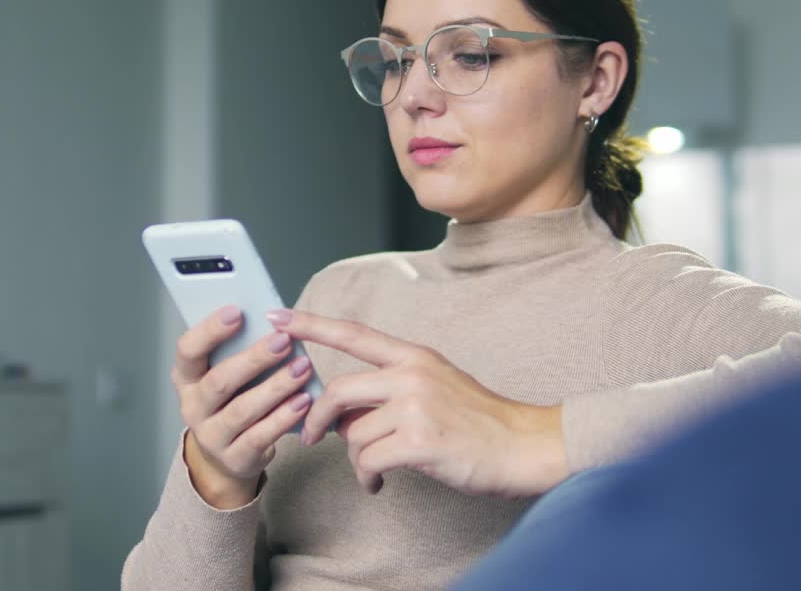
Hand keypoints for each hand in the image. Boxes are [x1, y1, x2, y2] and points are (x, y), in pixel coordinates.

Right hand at [173, 305, 315, 508]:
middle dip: (253, 359)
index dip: (210, 330)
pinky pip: (260, 436)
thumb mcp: (228, 375)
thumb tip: (273, 319)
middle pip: (219, 381)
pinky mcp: (234, 459)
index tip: (237, 311)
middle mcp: (192, 407)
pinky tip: (304, 401)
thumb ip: (239, 350)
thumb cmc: (233, 400)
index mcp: (186, 378)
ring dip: (275, 387)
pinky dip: (284, 417)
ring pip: (242, 410)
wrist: (228, 456)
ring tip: (302, 368)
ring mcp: (211, 436)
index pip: (187, 350)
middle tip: (283, 340)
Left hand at [267, 309, 567, 497]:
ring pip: (353, 434)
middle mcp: (412, 374)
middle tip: (311, 438)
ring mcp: (416, 406)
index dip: (311, 325)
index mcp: (414, 356)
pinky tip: (380, 482)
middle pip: (339, 391)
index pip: (353, 334)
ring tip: (373, 470)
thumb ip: (388, 392)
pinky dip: (367, 476)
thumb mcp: (433, 389)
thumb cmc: (478, 423)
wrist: (522, 445)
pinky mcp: (420, 440)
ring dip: (355, 460)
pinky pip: (368, 459)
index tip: (278, 318)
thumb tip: (343, 414)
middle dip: (316, 419)